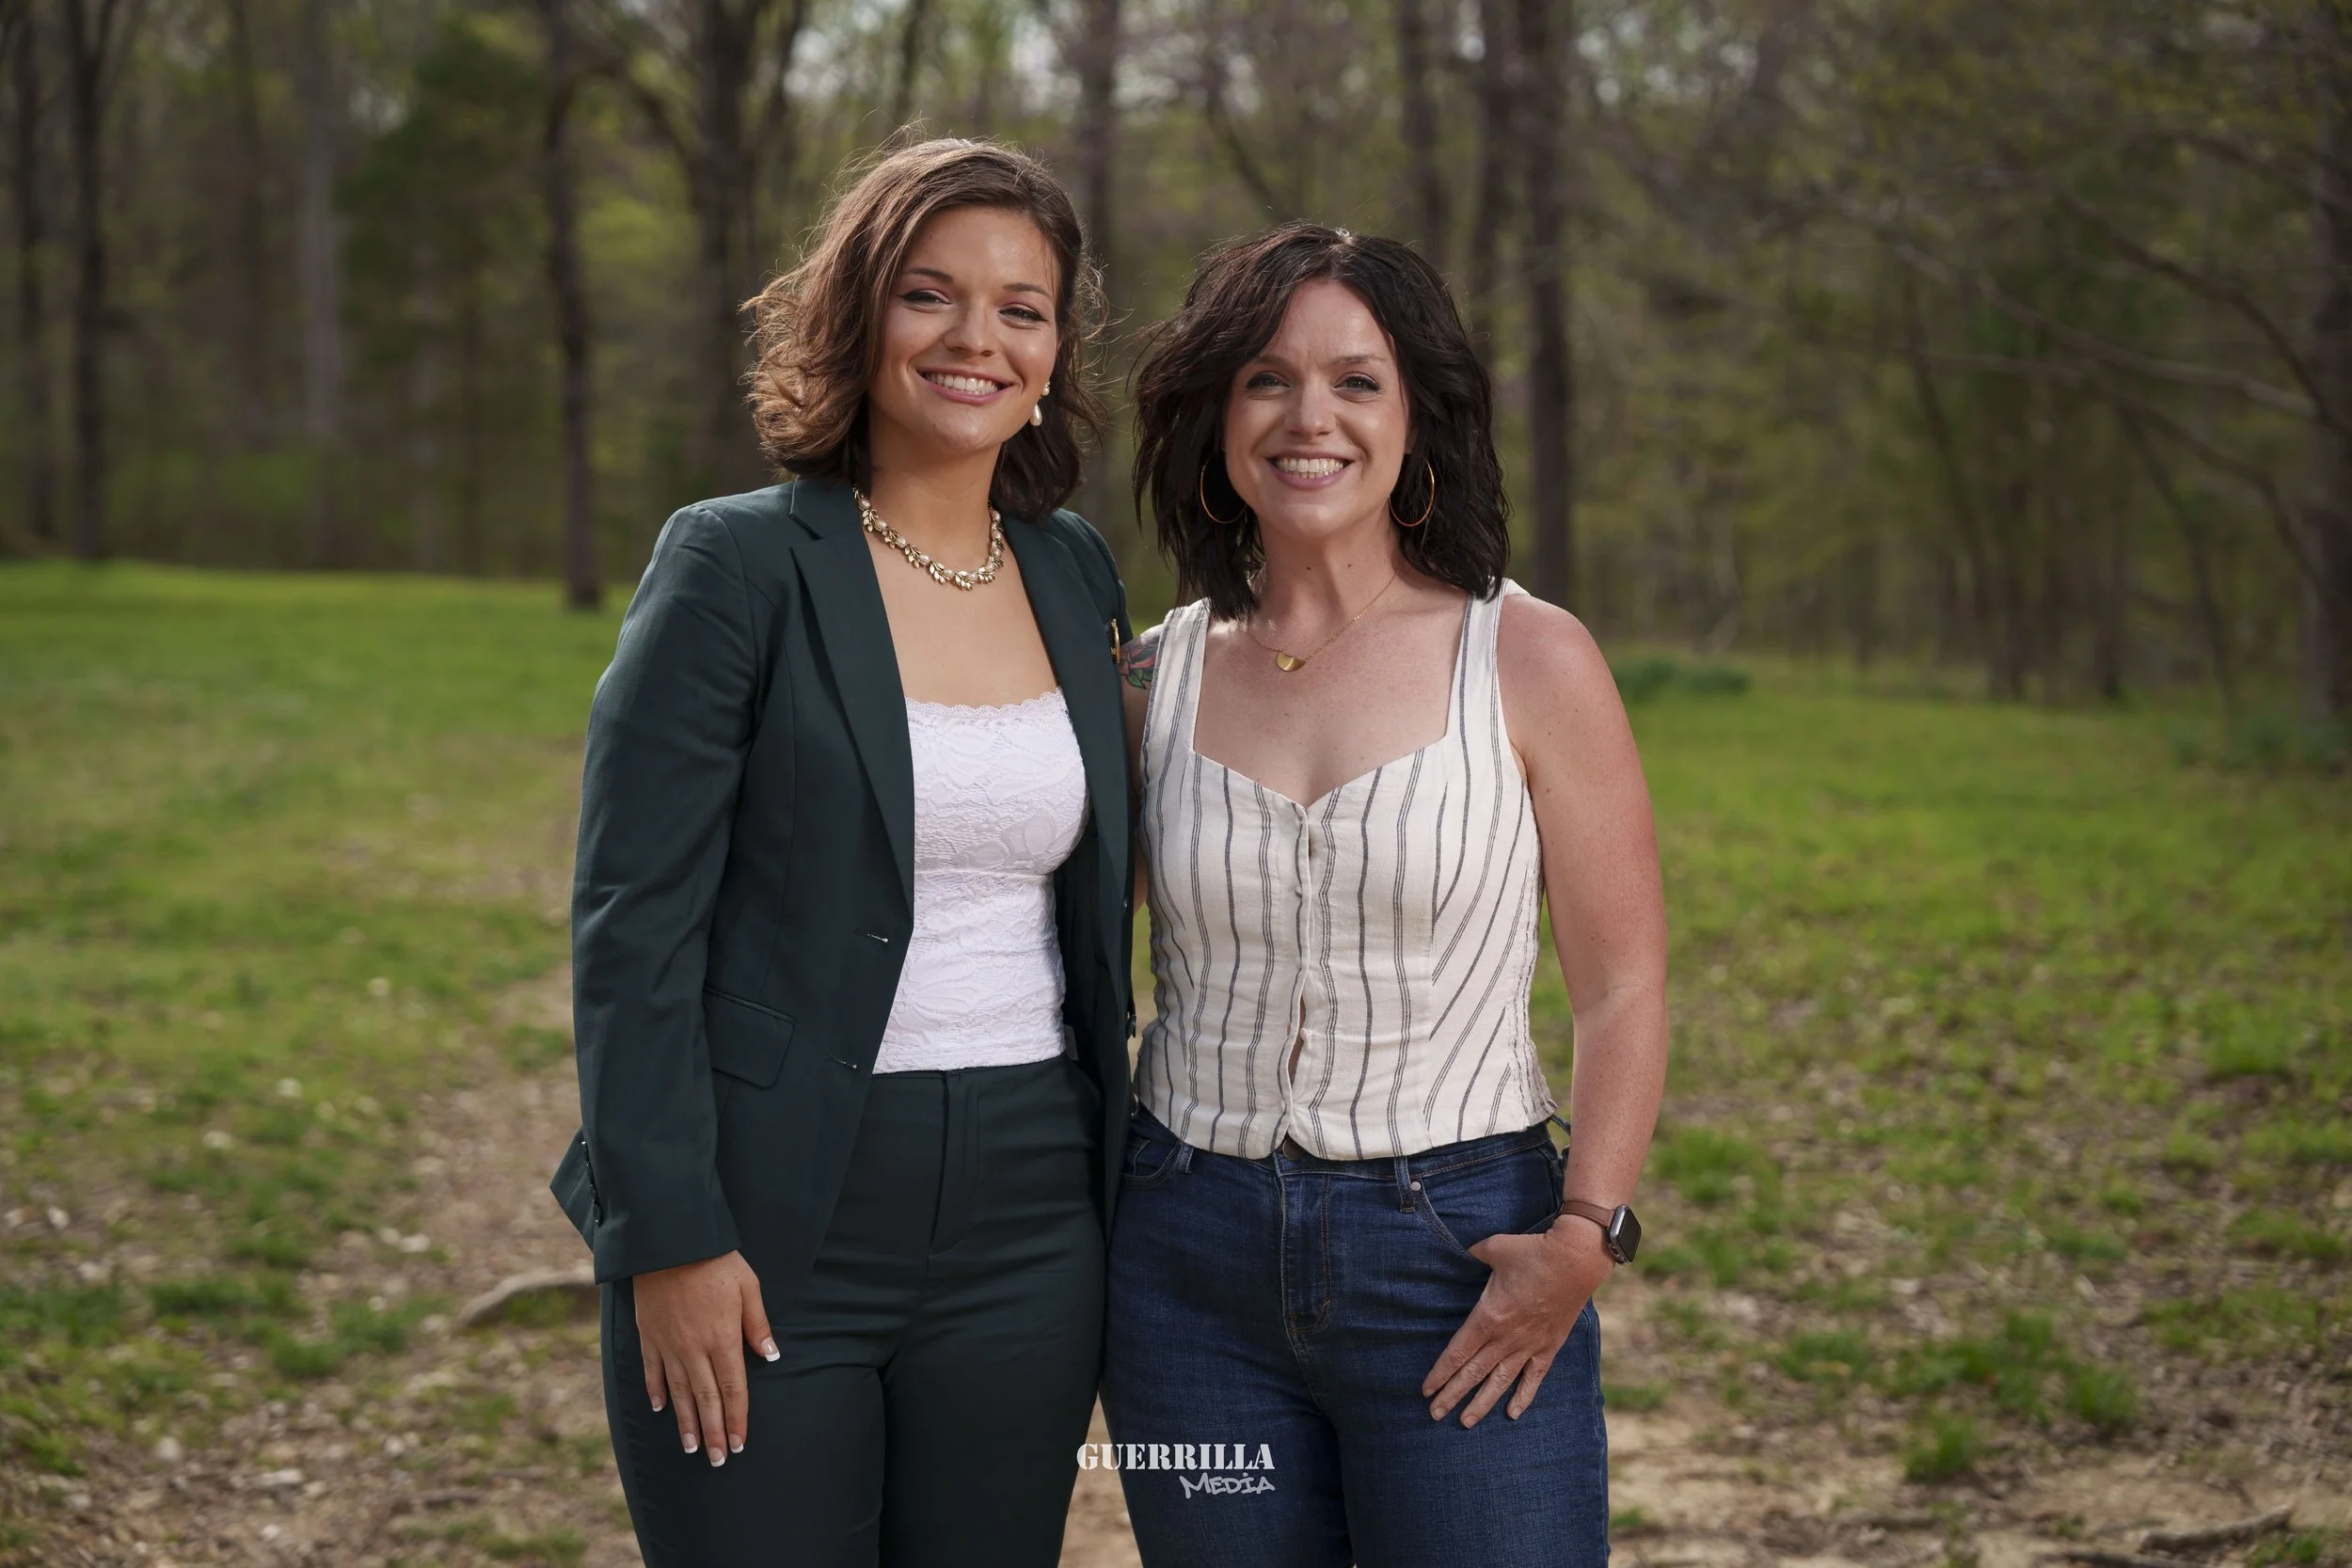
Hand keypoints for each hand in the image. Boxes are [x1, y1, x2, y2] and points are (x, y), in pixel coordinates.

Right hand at [632, 1251, 776, 1465]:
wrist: (670, 1242)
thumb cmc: (715, 1260)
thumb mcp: (748, 1286)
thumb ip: (757, 1324)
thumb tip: (771, 1356)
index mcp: (723, 1338)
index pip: (732, 1388)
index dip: (737, 1418)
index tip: (740, 1443)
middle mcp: (695, 1349)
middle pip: (706, 1399)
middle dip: (714, 1432)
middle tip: (718, 1460)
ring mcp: (669, 1345)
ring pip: (679, 1393)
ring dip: (686, 1423)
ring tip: (692, 1447)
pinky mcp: (648, 1336)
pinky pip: (652, 1372)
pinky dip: (656, 1392)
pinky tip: (660, 1409)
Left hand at [1421, 1220, 1612, 1426]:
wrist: (1575, 1260)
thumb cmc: (1532, 1252)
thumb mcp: (1493, 1248)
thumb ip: (1474, 1254)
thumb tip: (1464, 1252)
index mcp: (1488, 1317)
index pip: (1457, 1353)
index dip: (1440, 1373)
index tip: (1426, 1390)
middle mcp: (1506, 1338)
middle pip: (1473, 1373)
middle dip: (1452, 1395)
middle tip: (1435, 1414)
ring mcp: (1528, 1345)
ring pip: (1499, 1382)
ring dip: (1481, 1403)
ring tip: (1465, 1422)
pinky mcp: (1549, 1346)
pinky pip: (1533, 1378)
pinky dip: (1523, 1397)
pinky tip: (1512, 1414)